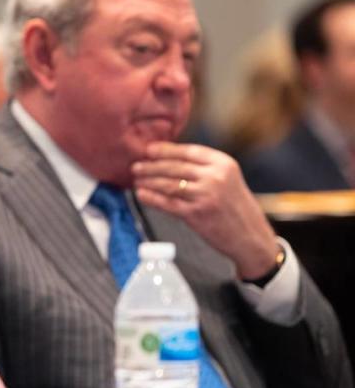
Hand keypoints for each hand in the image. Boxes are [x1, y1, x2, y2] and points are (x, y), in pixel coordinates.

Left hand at [132, 142, 279, 278]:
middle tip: (136, 166)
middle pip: (175, 167)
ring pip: (168, 184)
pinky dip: (151, 198)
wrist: (252, 237)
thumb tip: (170, 159)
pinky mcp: (197, 214)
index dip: (166, 150)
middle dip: (152, 166)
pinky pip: (167, 203)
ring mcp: (206, 195)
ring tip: (136, 179)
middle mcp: (215, 177)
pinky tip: (141, 194)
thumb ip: (205, 168)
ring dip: (149, 181)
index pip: (188, 151)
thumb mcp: (229, 179)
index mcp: (224, 164)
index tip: (149, 150)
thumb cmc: (236, 208)